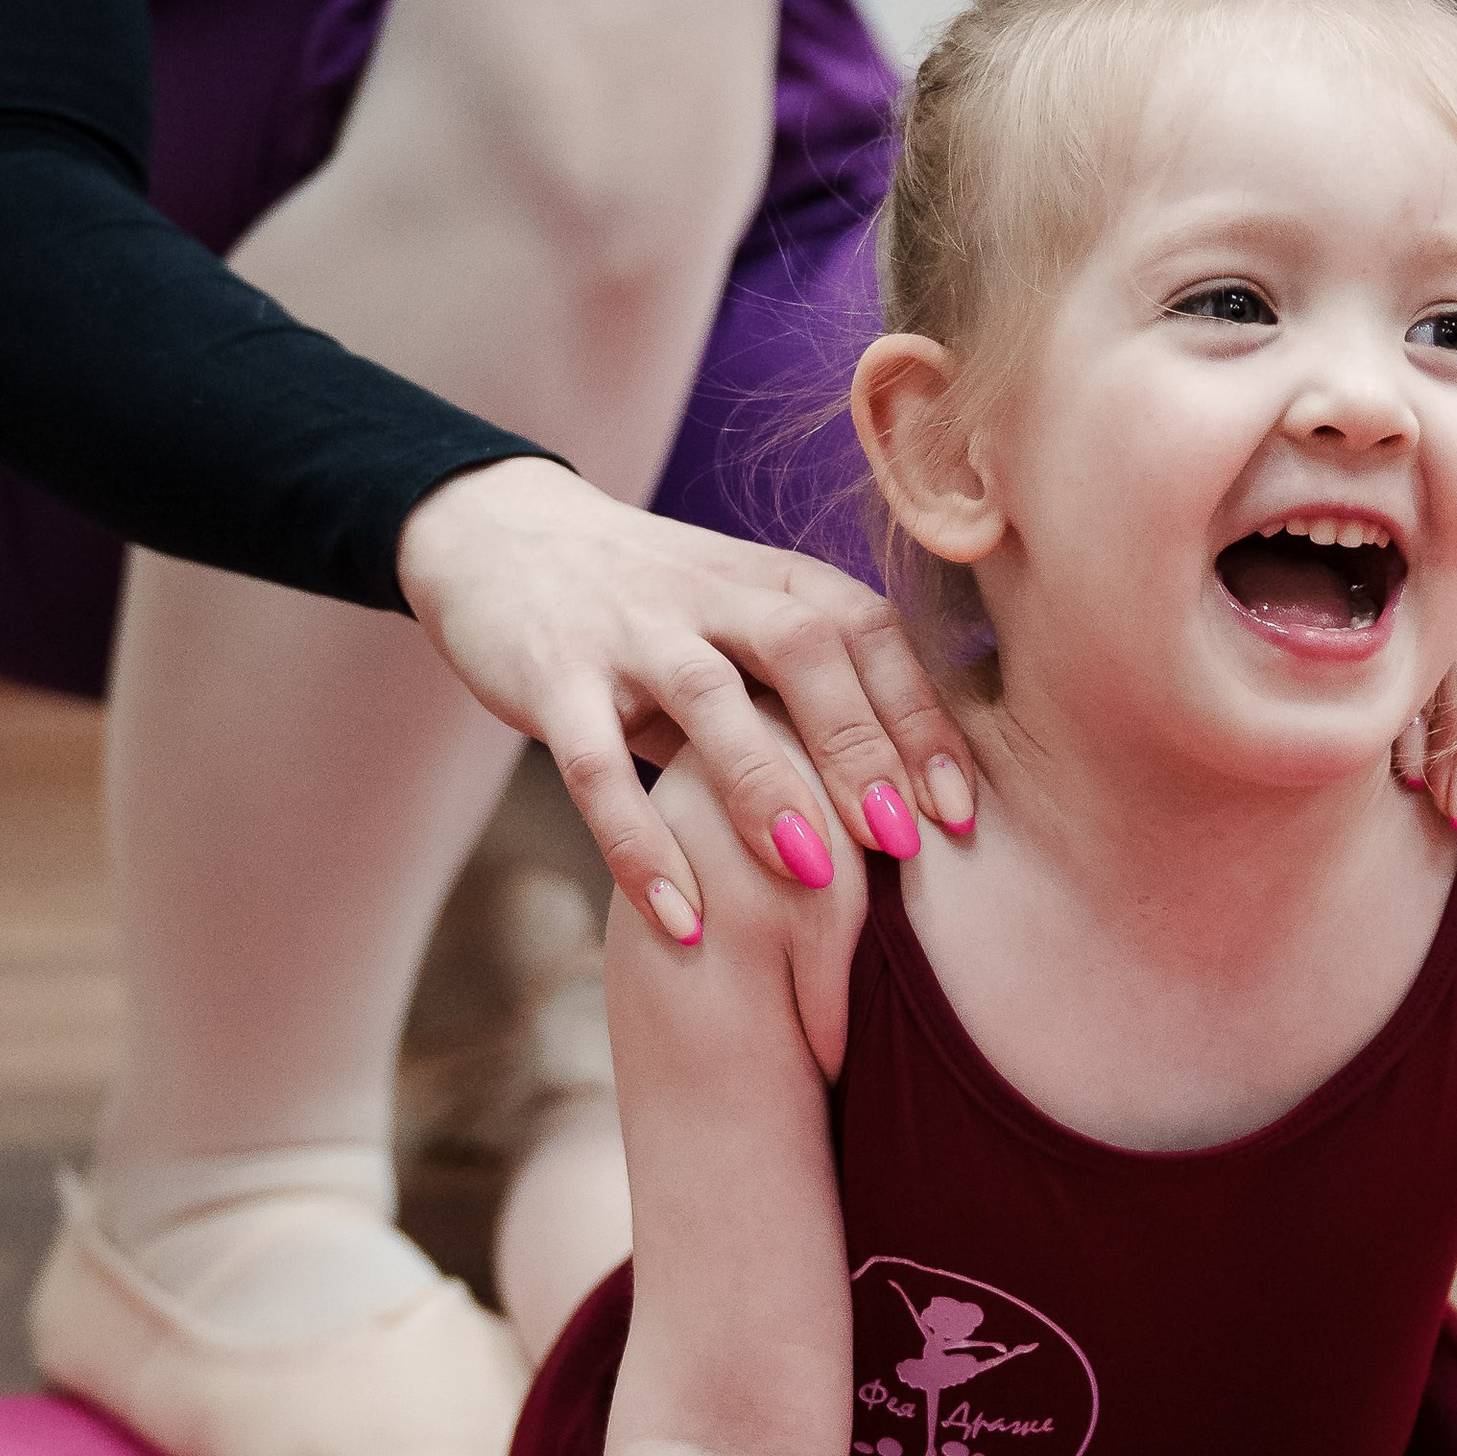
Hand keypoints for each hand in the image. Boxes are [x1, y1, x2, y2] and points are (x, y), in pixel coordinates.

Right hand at [396, 458, 974, 940]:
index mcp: (773, 578)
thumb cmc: (655, 607)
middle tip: (899, 844)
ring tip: (811, 874)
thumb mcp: (742, 623)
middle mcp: (709, 593)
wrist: (498, 536)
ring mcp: (627, 630)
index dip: (918, 719)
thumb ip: (815, 688)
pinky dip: (639, 845)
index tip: (959, 812)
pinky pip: (594, 765)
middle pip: (804, 650)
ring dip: (764, 785)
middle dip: (859, 747)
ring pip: (707, 696)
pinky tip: (681, 919)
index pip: (868, 633)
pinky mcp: (550, 676)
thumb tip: (919, 795)